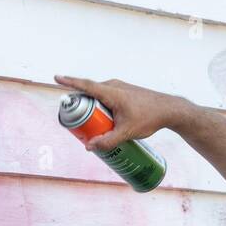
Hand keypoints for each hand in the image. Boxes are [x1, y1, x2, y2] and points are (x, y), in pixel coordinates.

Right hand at [54, 75, 192, 151]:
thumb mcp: (126, 133)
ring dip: (92, 109)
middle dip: (80, 106)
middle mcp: (113, 86)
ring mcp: (119, 87)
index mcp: (111, 92)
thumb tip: (89, 147)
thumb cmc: (149, 118)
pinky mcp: (124, 92)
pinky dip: (101, 108)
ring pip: (98, 97)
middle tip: (75, 123)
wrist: (169, 110)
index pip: (85, 85)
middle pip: (89, 94)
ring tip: (91, 127)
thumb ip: (108, 141)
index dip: (70, 82)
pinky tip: (105, 121)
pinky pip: (106, 98)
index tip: (56, 77)